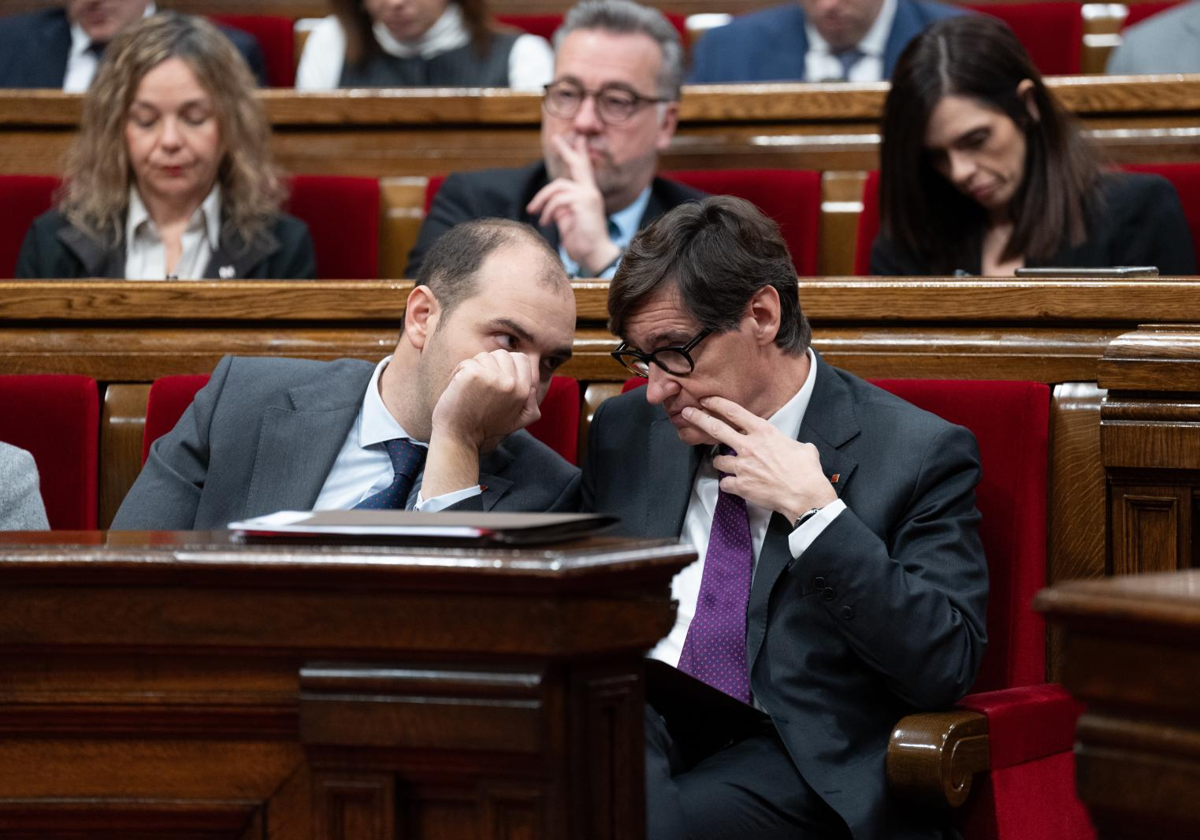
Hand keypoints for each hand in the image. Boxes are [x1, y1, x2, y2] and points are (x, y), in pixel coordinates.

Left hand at [431, 350, 540, 450]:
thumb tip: (532, 389)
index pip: (521, 359)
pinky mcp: (473, 374)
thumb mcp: (516, 422)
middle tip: (480, 386)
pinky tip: (458, 388)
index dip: (506, 364)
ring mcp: (492, 377)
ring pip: (483, 356)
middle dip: (489, 366)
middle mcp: (511, 383)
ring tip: (469, 388)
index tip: (494, 378)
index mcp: (524, 391)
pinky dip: (459, 372)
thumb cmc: (484, 428)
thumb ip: (531, 407)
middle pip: (502, 355)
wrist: (459, 437)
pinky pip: (467, 362)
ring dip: (473, 369)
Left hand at [526, 135, 620, 274]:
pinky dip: (547, 211)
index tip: (577, 140)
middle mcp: (590, 192)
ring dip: (541, 199)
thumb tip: (551, 203)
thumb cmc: (582, 244)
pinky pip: (558, 200)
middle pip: (578, 165)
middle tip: (556, 138)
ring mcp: (588, 196)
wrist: (594, 256)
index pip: (583, 171)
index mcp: (588, 196)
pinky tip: (545, 222)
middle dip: (566, 151)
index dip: (578, 155)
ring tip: (534, 212)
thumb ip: (561, 209)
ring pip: (557, 187)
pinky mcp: (583, 203)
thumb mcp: (568, 222)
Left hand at [682, 396, 837, 520]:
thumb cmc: (806, 472)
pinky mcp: (740, 485)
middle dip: (698, 419)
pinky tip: (735, 485)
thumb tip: (790, 446)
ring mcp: (742, 466)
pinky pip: (724, 483)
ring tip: (726, 464)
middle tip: (688, 414)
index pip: (734, 412)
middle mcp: (749, 446)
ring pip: (718, 460)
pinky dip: (728, 484)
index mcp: (764, 432)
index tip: (707, 400)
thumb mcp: (801, 447)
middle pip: (716, 428)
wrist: (804, 495)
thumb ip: (788, 443)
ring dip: (720, 462)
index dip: (717, 404)